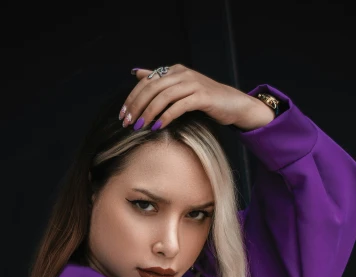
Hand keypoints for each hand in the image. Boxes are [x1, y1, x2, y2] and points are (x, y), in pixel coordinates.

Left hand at [119, 64, 275, 131]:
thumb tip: (137, 73)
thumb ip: (159, 80)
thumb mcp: (179, 87)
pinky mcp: (202, 96)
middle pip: (152, 88)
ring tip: (140, 126)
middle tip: (128, 123)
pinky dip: (166, 116)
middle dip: (137, 106)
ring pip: (164, 96)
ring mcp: (193, 84)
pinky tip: (158, 127)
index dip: (132, 98)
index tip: (122, 115)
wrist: (233, 104)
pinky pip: (179, 106)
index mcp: (174, 70)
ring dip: (149, 112)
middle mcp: (182, 74)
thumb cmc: (205, 100)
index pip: (146, 82)